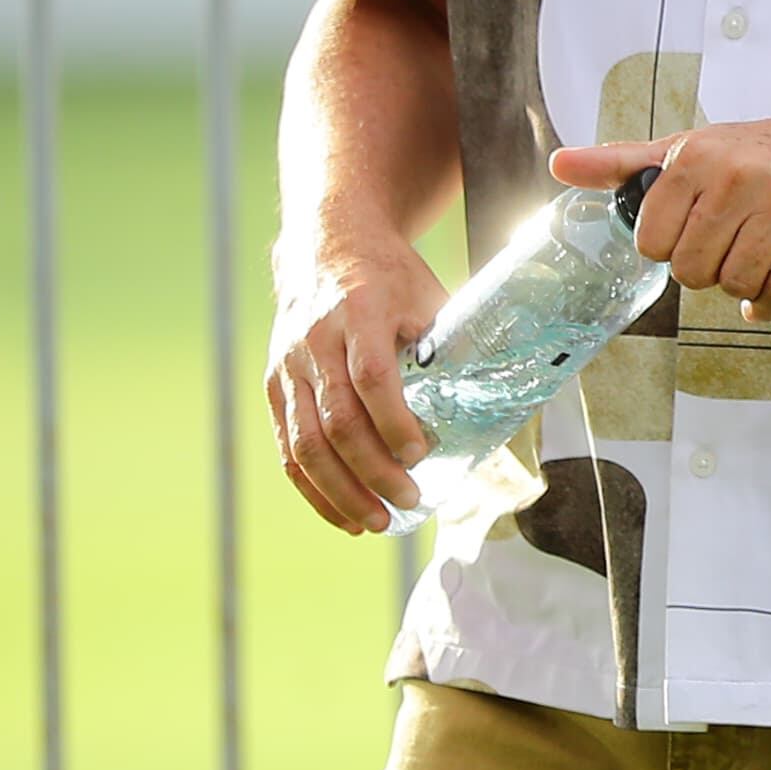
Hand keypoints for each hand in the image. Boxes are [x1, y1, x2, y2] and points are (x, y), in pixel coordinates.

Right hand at [266, 233, 445, 534]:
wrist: (326, 247)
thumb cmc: (388, 276)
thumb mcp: (426, 294)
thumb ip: (447, 343)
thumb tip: (495, 396)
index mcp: (359, 311)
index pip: (371, 376)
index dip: (394, 421)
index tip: (422, 454)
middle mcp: (315, 342)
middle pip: (336, 419)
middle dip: (371, 469)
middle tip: (407, 500)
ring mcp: (288, 367)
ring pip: (305, 443)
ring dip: (340, 490)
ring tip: (375, 522)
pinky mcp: (275, 387)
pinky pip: (287, 446)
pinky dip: (312, 487)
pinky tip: (341, 513)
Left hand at [551, 113, 770, 323]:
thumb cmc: (766, 150)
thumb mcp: (691, 147)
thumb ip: (622, 163)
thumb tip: (559, 165)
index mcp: (695, 155)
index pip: (651, 240)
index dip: (669, 247)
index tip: (690, 232)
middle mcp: (738, 173)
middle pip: (693, 270)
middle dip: (707, 270)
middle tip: (727, 246)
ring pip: (737, 283)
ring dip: (742, 284)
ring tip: (755, 256)